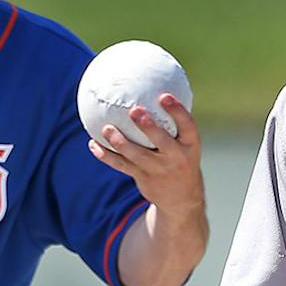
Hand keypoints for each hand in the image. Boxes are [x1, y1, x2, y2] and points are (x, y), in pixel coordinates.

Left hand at [89, 93, 206, 217]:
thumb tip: (154, 87)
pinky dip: (106, 156)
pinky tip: (94, 145)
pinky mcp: (144, 179)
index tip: (164, 96)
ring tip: (107, 128)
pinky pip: (122, 166)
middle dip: (149, 127)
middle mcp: (176, 158)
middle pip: (162, 141)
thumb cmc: (180, 158)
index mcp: (191, 145)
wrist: (182, 198)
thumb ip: (174, 121)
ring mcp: (159, 170)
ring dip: (120, 142)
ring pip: (137, 156)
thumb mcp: (186, 142)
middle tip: (135, 110)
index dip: (177, 111)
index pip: (188, 126)